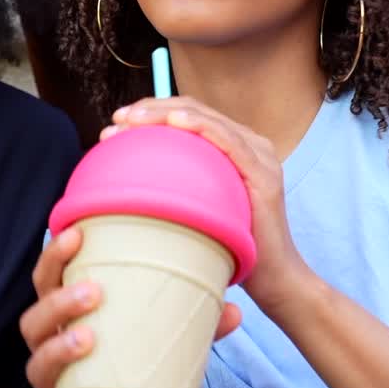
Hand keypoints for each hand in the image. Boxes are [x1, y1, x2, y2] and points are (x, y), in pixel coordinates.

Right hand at [20, 229, 239, 387]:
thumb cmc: (138, 373)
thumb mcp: (164, 342)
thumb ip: (196, 325)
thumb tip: (234, 308)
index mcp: (66, 322)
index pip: (46, 283)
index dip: (53, 258)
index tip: (76, 235)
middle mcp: (51, 354)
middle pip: (33, 323)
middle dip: (57, 303)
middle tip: (93, 292)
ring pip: (38, 370)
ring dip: (58, 351)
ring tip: (88, 339)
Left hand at [105, 97, 310, 319]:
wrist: (272, 279)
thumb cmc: (230, 247)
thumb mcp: (199, 208)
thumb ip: (180, 186)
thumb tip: (128, 180)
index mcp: (236, 146)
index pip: (190, 115)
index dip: (152, 111)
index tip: (116, 124)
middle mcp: (250, 143)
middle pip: (195, 110)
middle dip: (151, 109)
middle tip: (117, 119)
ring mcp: (260, 155)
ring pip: (207, 119)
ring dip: (165, 114)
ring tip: (131, 119)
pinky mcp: (263, 172)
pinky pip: (228, 141)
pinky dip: (200, 126)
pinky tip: (175, 122)